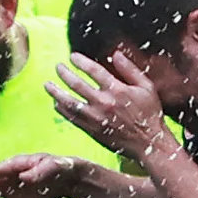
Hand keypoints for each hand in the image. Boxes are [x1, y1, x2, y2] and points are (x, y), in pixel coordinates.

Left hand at [46, 51, 170, 162]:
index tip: (72, 57)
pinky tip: (56, 102)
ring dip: (55, 91)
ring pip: (68, 101)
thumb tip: (116, 53)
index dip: (81, 61)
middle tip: (58, 67)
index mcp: (117, 89)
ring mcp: (95, 117)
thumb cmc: (150, 115)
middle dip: (64, 73)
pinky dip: (61, 109)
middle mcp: (104, 102)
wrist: (149, 143)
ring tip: (47, 85)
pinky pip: (71, 117)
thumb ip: (130, 70)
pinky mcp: (91, 129)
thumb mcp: (147, 88)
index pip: (93, 70)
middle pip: (76, 84)